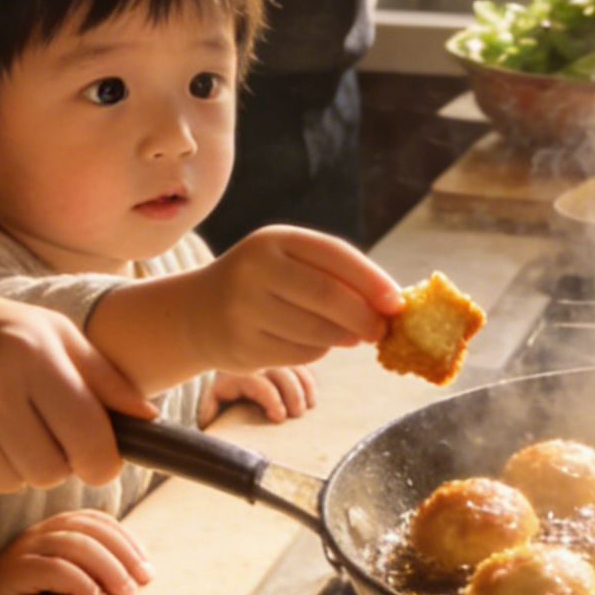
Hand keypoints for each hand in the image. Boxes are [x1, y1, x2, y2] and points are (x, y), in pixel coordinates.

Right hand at [0, 282, 156, 494]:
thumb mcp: (41, 328)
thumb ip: (100, 374)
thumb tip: (150, 419)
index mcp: (28, 351)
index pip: (91, 438)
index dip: (104, 459)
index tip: (100, 456)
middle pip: (53, 471)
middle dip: (56, 459)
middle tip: (37, 427)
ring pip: (14, 483)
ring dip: (14, 462)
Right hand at [0, 507, 151, 594]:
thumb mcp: (69, 584)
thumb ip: (96, 574)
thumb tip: (138, 580)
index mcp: (59, 529)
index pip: (100, 522)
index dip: (128, 542)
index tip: (148, 570)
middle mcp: (43, 532)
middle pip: (91, 530)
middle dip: (123, 554)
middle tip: (141, 583)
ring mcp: (27, 549)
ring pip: (74, 545)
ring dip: (107, 567)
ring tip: (124, 593)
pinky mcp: (13, 572)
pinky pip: (52, 568)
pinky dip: (79, 582)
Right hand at [190, 228, 400, 369]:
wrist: (197, 312)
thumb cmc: (262, 283)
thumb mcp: (287, 261)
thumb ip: (333, 273)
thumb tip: (390, 303)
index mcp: (273, 240)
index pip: (334, 255)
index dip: (371, 279)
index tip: (397, 302)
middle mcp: (254, 269)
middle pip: (327, 295)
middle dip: (364, 316)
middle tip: (382, 330)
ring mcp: (244, 309)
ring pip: (317, 330)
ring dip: (344, 337)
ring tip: (351, 336)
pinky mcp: (242, 346)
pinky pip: (300, 354)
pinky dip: (319, 352)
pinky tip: (316, 343)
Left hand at [197, 362, 318, 426]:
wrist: (224, 362)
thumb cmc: (222, 388)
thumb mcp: (212, 397)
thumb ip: (210, 408)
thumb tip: (207, 420)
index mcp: (239, 373)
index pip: (260, 385)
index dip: (272, 401)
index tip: (280, 418)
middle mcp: (259, 362)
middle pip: (283, 374)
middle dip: (293, 395)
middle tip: (297, 414)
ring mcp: (275, 358)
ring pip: (296, 368)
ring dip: (305, 388)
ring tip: (308, 407)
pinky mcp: (287, 358)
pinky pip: (303, 365)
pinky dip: (309, 381)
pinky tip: (312, 398)